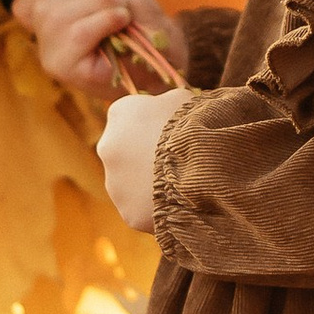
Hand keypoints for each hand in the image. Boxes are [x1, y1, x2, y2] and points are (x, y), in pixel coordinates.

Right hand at [10, 0, 181, 99]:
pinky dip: (105, 21)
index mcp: (46, 20)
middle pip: (49, 4)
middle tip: (121, 6)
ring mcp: (53, 59)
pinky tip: (120, 25)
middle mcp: (43, 41)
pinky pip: (78, 34)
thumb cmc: (139, 18)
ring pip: (61, 17)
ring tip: (122, 17)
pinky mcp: (69, 71)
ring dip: (103, 7)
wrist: (167, 49)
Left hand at [97, 85, 183, 231]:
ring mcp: (115, 184)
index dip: (155, 126)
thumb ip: (167, 103)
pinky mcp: (128, 213)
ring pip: (133, 185)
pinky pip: (145, 211)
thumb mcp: (183, 100)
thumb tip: (169, 108)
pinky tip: (182, 204)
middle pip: (128, 153)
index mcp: (121, 113)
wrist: (205, 165)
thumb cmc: (196, 125)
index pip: (132, 117)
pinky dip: (159, 209)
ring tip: (184, 184)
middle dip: (148, 158)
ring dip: (151, 185)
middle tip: (181, 162)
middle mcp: (108, 146)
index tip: (175, 134)